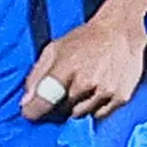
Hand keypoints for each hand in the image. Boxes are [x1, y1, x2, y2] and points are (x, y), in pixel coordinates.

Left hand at [23, 13, 146, 120]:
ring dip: (75, 107)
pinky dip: (94, 108)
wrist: (121, 31)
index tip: (30, 113)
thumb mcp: (54, 49)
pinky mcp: (121, 98)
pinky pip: (99, 115)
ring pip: (80, 115)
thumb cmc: (84, 39)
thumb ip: (36, 76)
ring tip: (80, 88)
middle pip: (61, 112)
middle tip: (60, 93)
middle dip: (56, 107)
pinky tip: (96, 91)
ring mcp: (105, 92)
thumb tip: (25, 103)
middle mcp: (86, 83)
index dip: (33, 111)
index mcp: (66, 68)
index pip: (44, 102)